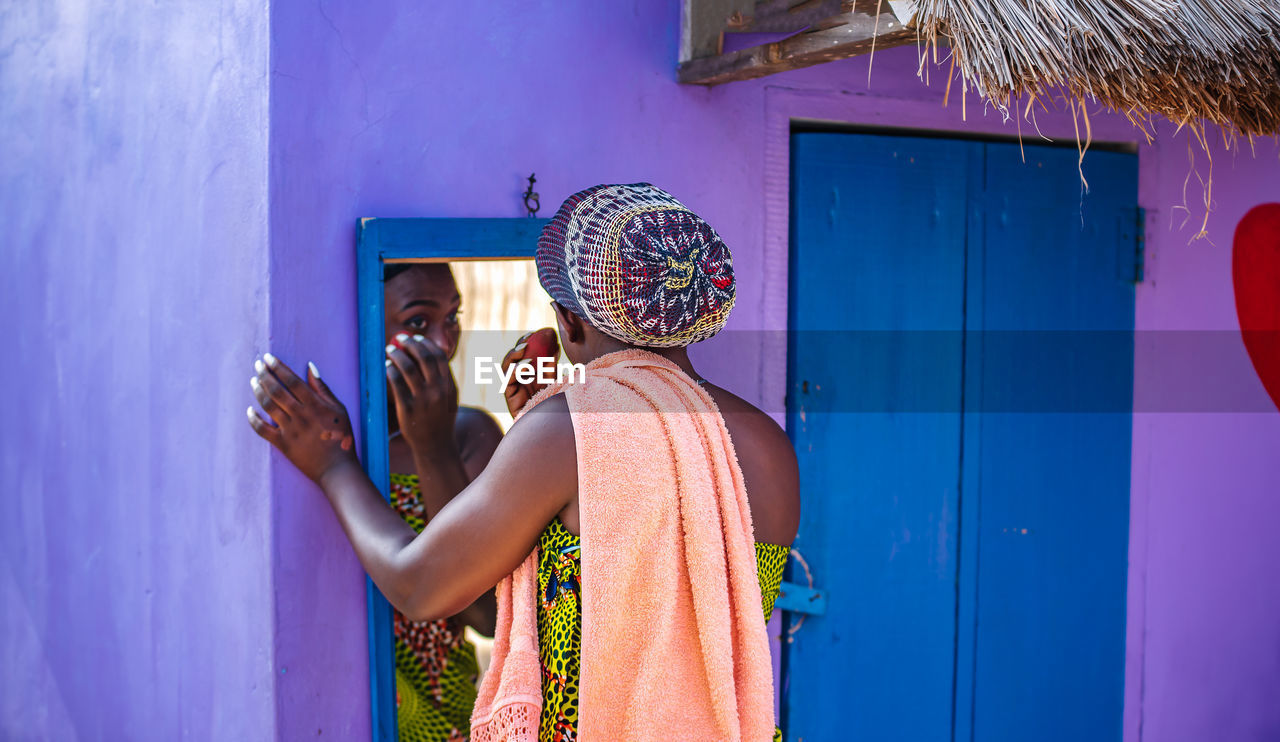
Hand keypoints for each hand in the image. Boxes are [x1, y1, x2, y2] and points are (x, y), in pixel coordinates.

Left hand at [247, 354, 357, 483]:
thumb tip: (310, 367)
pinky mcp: (283, 444)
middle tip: (257, 365)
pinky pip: (262, 430)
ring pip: (268, 406)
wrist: (337, 469)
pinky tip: (250, 409)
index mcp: (315, 405)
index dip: (279, 367)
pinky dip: (253, 419)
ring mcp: (290, 430)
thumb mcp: (340, 410)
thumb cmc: (342, 438)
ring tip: (253, 381)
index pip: (292, 380)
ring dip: (258, 391)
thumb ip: (323, 389)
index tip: (268, 358)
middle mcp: (301, 415)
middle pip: (277, 390)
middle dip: (264, 375)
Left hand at [386, 333, 458, 456]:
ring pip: (408, 368)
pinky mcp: (408, 409)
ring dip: (397, 355)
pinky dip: (391, 371)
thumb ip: (442, 378)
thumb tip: (426, 354)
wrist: (436, 445)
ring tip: (390, 350)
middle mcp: (437, 390)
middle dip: (410, 344)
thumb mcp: (449, 398)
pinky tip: (387, 367)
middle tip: (400, 338)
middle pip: (424, 358)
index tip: (416, 338)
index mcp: (449, 385)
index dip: (426, 344)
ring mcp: (423, 400)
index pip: (439, 357)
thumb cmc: (440, 419)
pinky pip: (397, 384)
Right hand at [501, 328, 559, 416]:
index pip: (522, 353)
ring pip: (506, 368)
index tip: (534, 332)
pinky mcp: (510, 398)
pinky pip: (508, 381)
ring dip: (514, 357)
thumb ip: (552, 365)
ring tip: (525, 350)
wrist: (549, 424)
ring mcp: (512, 388)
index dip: (525, 342)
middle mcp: (516, 380)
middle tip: (528, 339)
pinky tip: (525, 365)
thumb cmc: (552, 403)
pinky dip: (515, 371)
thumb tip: (556, 345)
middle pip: (511, 359)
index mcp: (526, 373)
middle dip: (518, 347)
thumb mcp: (553, 380)